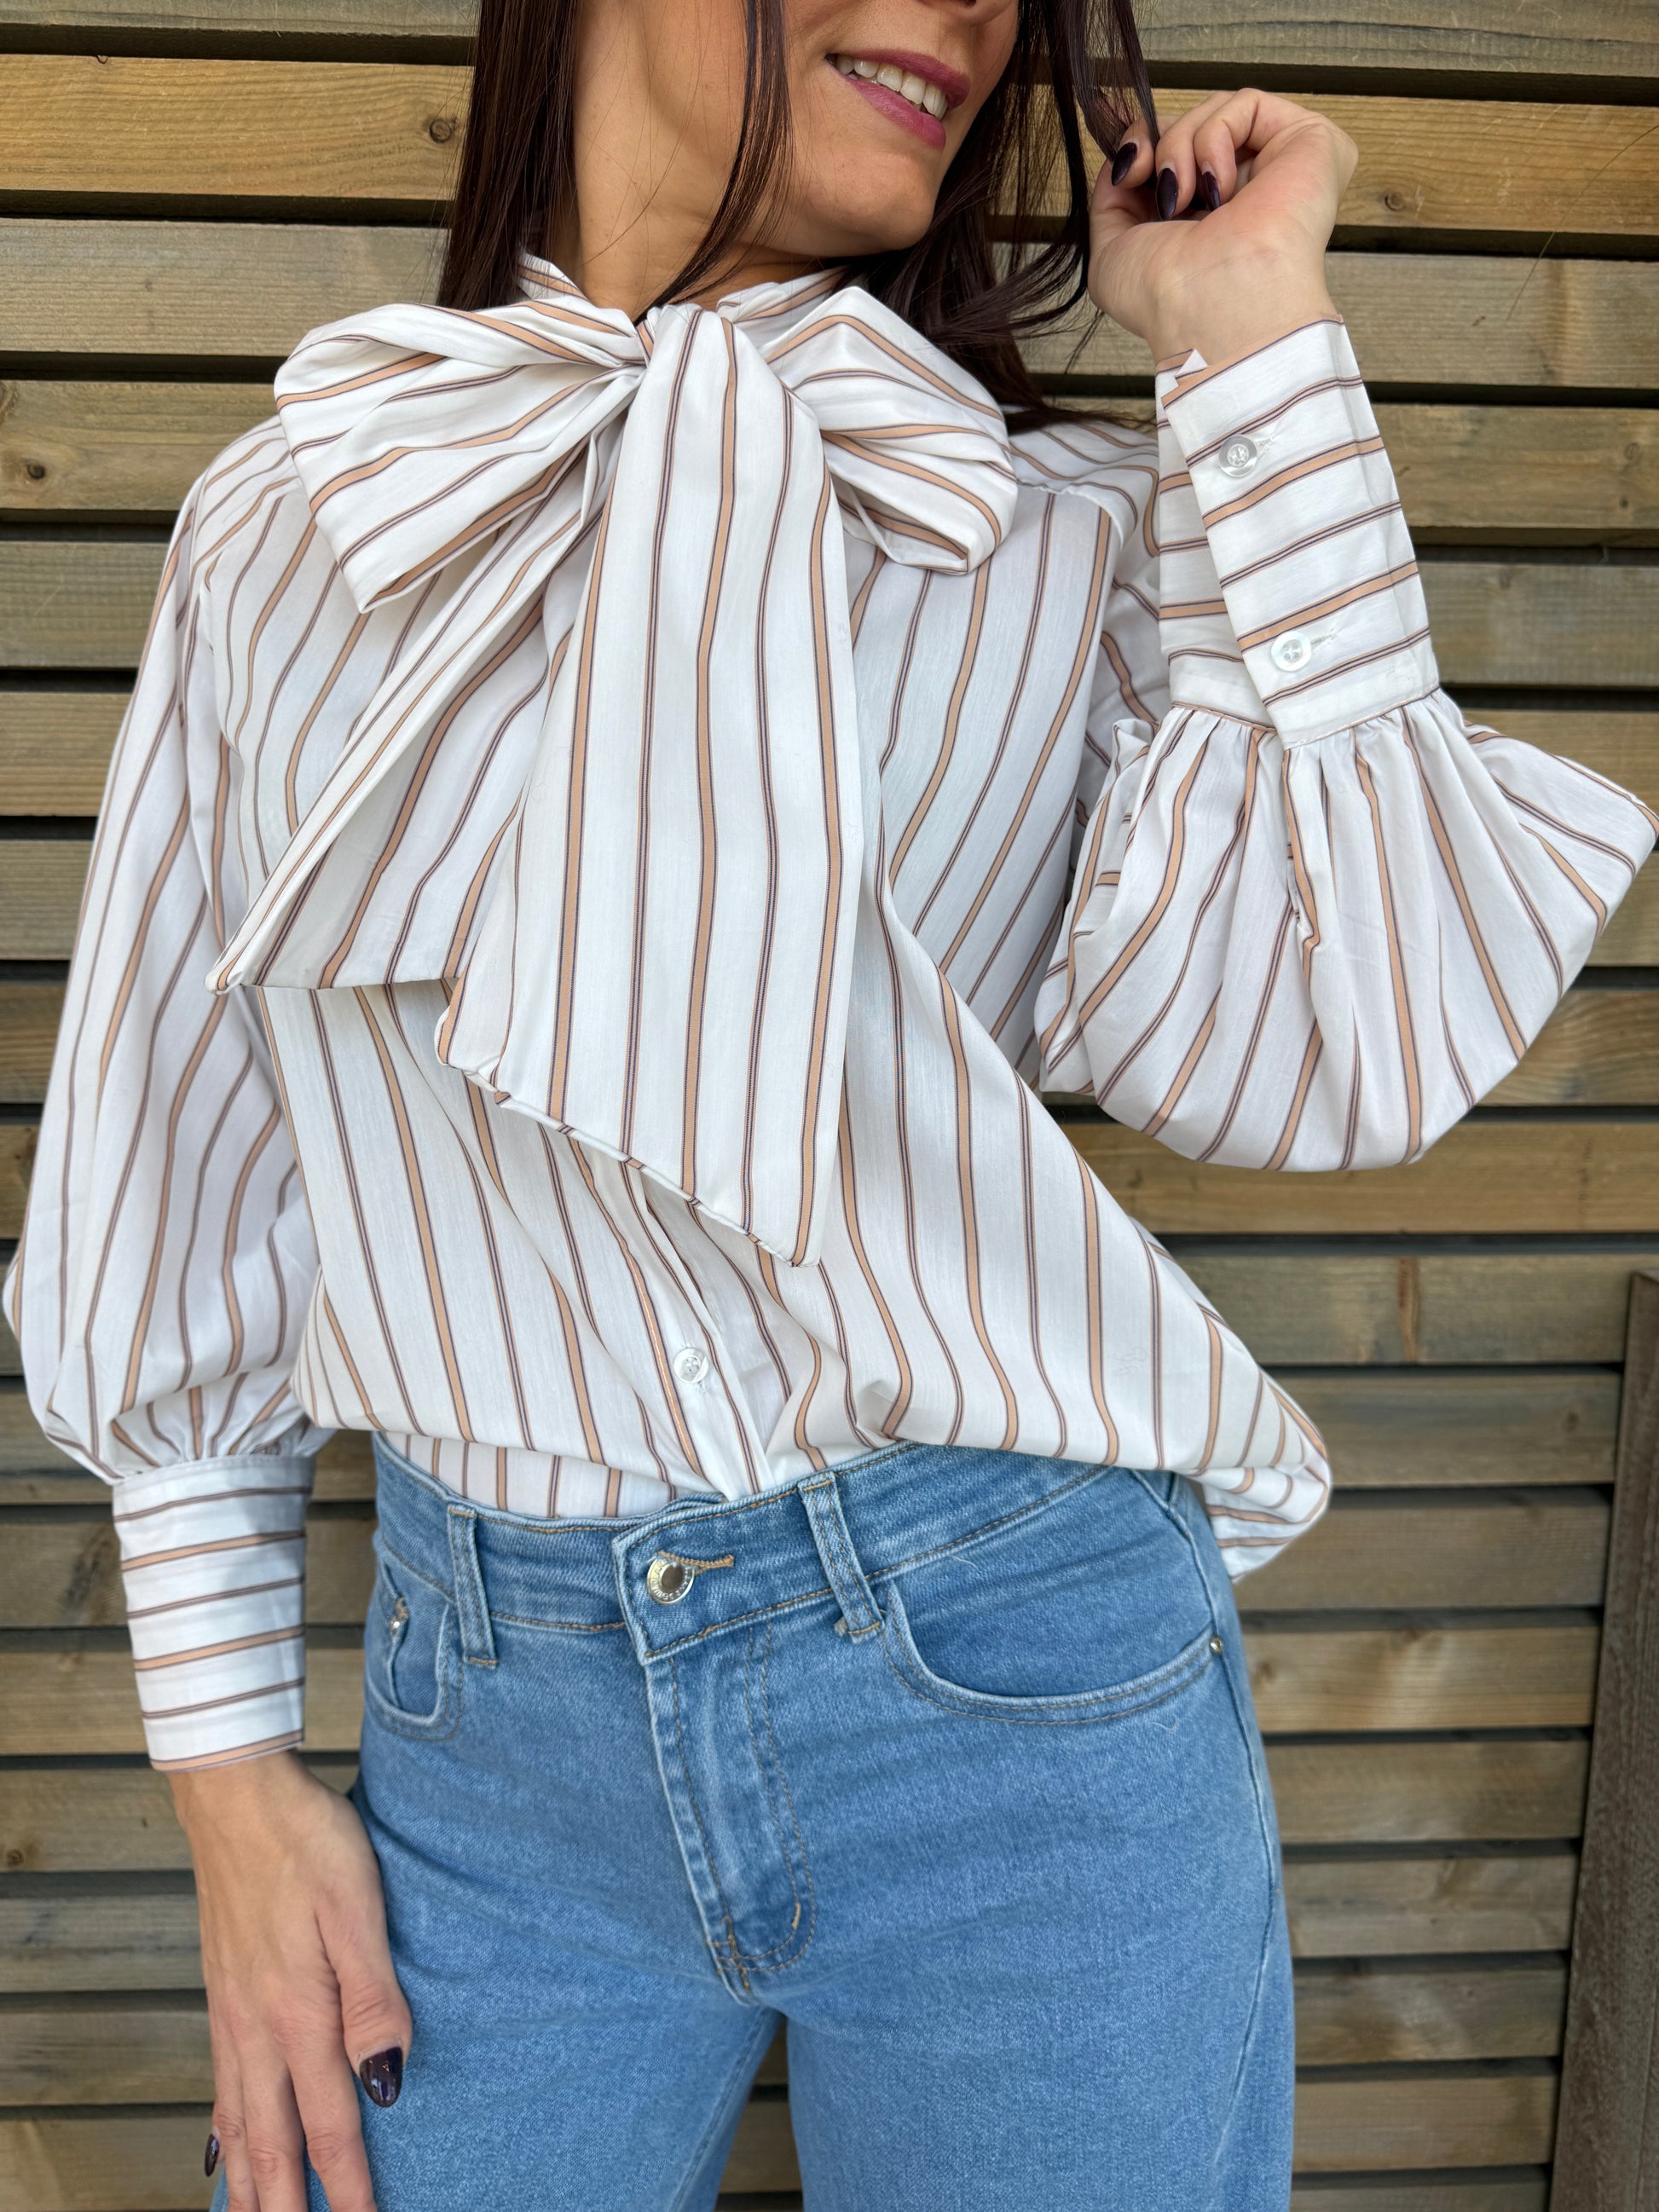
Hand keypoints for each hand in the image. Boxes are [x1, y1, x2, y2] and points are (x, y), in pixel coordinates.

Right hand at [172, 1751, 410, 2211]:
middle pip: (273, 2145)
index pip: (330, 2125)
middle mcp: (258, 2029)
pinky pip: (221, 2089)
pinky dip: (224, 2136)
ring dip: (253, 2183)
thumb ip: (373, 1997)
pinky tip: (222, 2153)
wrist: (236, 1796)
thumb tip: (386, 2083)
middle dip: (287, 2208)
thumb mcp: (357, 1905)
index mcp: (298, 2014)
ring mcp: (233, 2015)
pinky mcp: (224, 1995)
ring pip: (240, 2126)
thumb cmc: (305, 1839)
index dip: (350, 2188)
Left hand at [1087, 90, 1357, 368]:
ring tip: (1185, 196)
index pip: (1176, 149)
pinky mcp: (1310, 143)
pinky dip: (1216, 136)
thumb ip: (1111, 201)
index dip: (1145, 146)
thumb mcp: (1111, 253)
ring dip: (1181, 145)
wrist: (1206, 306)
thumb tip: (1127, 157)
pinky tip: (1217, 186)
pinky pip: (1247, 103)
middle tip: (1154, 183)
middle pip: (1194, 122)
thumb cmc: (1165, 299)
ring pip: (1216, 111)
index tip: (1127, 173)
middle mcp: (1246, 192)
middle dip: (1159, 141)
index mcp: (1209, 218)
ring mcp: (1280, 167)